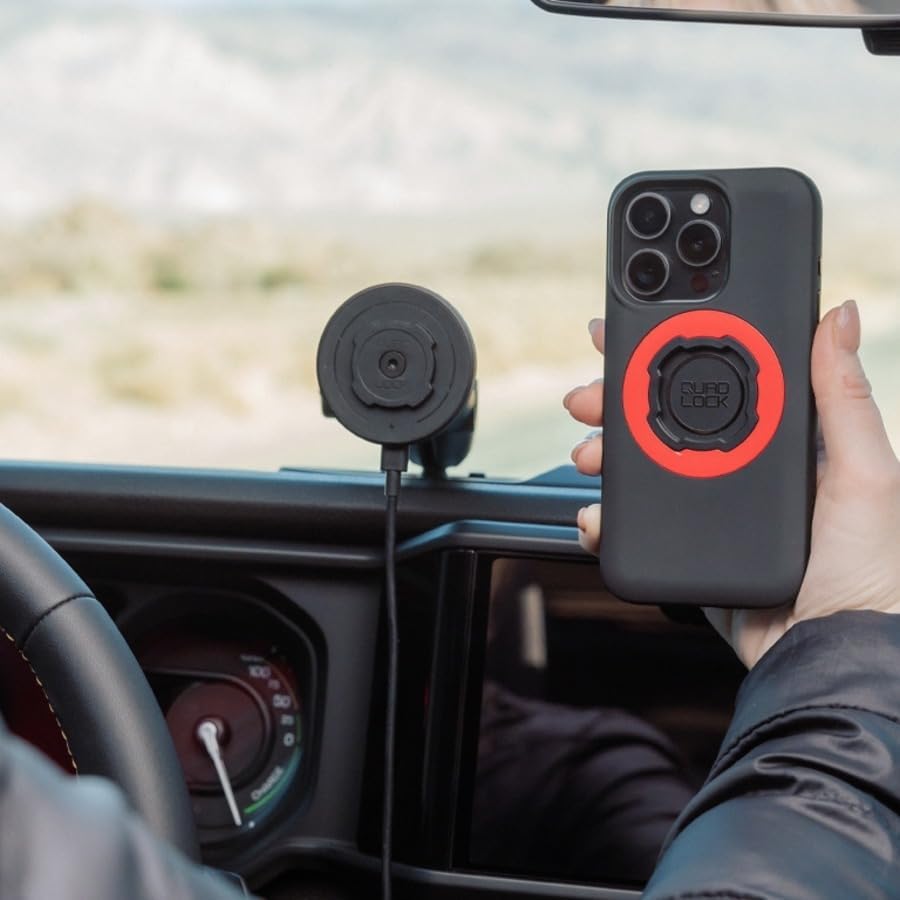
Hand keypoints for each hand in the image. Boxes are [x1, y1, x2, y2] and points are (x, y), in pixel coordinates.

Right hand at [564, 301, 899, 667]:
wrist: (826, 658)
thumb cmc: (868, 573)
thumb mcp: (864, 475)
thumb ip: (844, 398)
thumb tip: (836, 317)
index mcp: (779, 441)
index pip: (717, 378)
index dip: (670, 353)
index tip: (629, 338)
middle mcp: (737, 469)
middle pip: (663, 418)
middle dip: (616, 403)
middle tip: (588, 399)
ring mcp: (708, 509)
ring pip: (640, 467)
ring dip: (604, 454)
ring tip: (589, 456)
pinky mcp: (686, 547)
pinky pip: (635, 522)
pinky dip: (607, 516)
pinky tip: (598, 515)